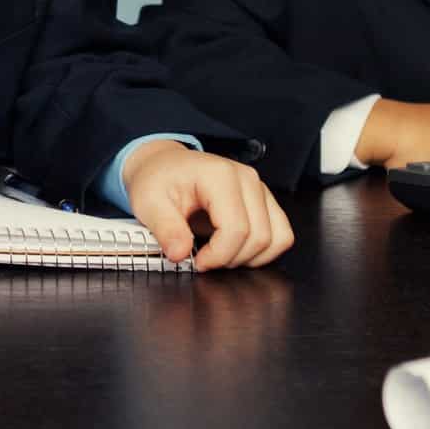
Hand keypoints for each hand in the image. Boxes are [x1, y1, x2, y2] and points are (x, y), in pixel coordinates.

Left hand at [121, 141, 293, 269]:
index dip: (217, 256)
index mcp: (220, 175)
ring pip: (277, 238)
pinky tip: (236, 250)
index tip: (197, 262)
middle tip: (205, 259)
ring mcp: (259, 189)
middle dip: (231, 259)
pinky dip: (263, 251)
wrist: (164, 166)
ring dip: (250, 257)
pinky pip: (281, 235)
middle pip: (259, 237)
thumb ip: (165, 229)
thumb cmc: (159, 180)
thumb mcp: (148, 203)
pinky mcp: (264, 201)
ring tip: (220, 254)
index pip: (236, 229)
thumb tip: (180, 254)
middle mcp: (247, 179)